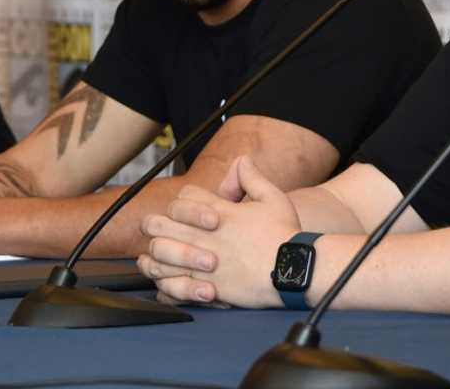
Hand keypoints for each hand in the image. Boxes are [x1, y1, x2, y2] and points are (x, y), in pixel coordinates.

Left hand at [138, 156, 298, 308]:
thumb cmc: (284, 235)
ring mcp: (203, 264)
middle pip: (158, 225)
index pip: (182, 198)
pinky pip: (171, 288)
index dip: (182, 202)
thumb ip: (252, 178)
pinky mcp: (207, 288)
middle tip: (158, 229)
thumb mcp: (273, 197)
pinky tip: (167, 282)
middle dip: (155, 225)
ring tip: (155, 258)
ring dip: (155, 256)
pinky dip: (165, 285)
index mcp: (219, 213)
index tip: (185, 210)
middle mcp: (206, 237)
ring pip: (158, 257)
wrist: (294, 271)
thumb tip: (241, 160)